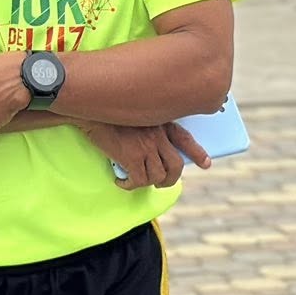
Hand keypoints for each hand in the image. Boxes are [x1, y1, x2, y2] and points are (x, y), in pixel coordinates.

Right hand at [82, 120, 208, 191]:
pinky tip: (121, 181)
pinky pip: (138, 180)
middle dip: (171, 179)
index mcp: (161, 121)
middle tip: (162, 183)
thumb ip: (148, 126)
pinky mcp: (132, 156)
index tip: (206, 163)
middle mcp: (158, 134)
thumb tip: (150, 148)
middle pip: (176, 165)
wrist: (90, 109)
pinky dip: (129, 185)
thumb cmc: (109, 111)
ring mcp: (147, 146)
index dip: (197, 153)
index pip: (185, 138)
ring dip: (147, 183)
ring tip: (136, 181)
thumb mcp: (136, 112)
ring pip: (157, 176)